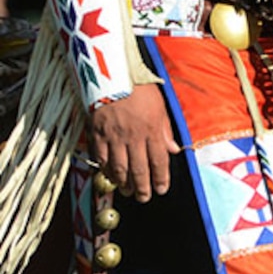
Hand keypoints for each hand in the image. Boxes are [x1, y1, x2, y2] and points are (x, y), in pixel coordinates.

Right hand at [88, 84, 179, 202]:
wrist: (113, 76)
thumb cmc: (139, 89)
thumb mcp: (160, 106)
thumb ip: (166, 130)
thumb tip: (174, 150)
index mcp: (152, 129)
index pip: (159, 160)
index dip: (161, 178)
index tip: (161, 190)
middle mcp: (134, 136)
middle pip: (139, 169)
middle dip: (143, 187)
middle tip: (144, 198)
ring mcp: (114, 137)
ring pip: (120, 168)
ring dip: (125, 183)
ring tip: (128, 191)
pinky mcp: (97, 135)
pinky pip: (102, 158)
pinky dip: (106, 171)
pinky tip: (110, 177)